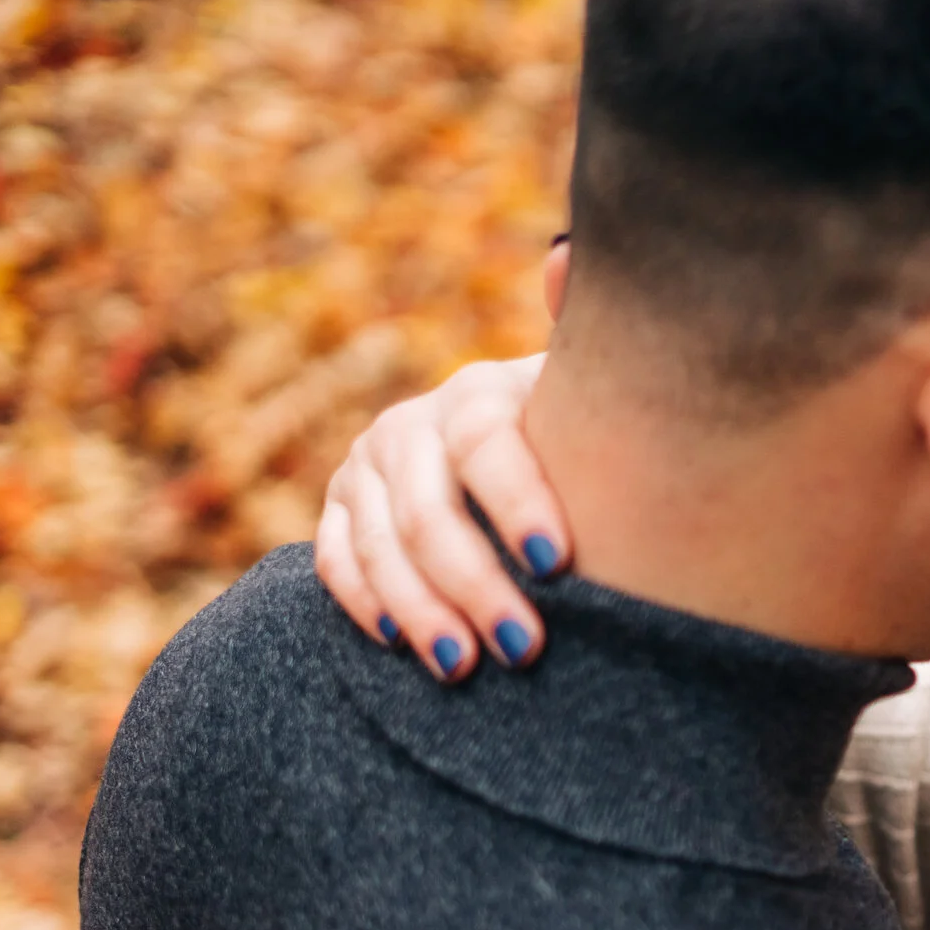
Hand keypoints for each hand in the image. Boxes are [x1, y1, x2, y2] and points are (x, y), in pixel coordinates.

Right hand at [314, 353, 564, 680]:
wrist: (516, 441)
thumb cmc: (577, 433)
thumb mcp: (593, 396)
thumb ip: (592, 340)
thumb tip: (564, 263)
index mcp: (479, 395)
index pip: (486, 443)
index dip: (518, 502)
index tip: (555, 562)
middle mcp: (412, 426)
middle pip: (427, 510)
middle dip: (474, 584)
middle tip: (523, 648)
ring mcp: (368, 469)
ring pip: (379, 544)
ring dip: (420, 609)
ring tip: (462, 667)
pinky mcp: (344, 511)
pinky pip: (337, 560)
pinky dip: (365, 603)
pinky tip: (400, 646)